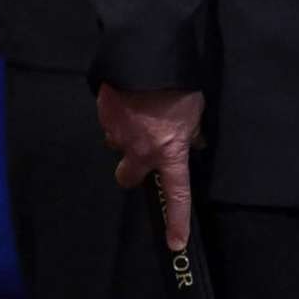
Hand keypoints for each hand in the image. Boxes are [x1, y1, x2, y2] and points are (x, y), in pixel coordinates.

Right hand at [97, 83, 206, 248]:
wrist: (145, 55)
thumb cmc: (177, 85)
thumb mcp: (195, 110)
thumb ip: (191, 132)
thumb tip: (192, 141)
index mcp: (168, 151)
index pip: (176, 194)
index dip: (177, 220)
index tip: (175, 243)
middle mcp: (140, 149)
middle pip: (127, 178)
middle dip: (132, 171)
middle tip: (141, 156)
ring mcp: (117, 132)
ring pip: (117, 145)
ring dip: (126, 137)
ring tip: (137, 115)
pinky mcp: (103, 113)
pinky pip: (110, 123)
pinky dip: (118, 117)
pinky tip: (129, 100)